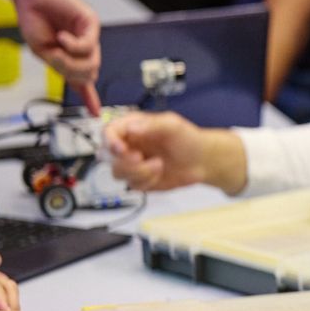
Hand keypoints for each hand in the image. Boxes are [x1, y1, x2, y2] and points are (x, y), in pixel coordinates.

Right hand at [8, 0, 101, 114]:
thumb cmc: (34, 17)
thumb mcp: (42, 50)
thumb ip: (60, 65)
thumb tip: (76, 78)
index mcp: (70, 55)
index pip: (83, 80)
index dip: (89, 98)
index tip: (95, 113)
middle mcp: (83, 47)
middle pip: (89, 74)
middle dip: (71, 73)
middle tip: (55, 60)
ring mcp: (89, 36)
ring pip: (91, 63)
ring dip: (71, 61)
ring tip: (56, 48)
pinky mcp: (91, 23)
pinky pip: (88, 45)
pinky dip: (73, 45)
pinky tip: (62, 37)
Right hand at [106, 112, 241, 192]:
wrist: (203, 161)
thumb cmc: (189, 139)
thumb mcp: (172, 125)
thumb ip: (151, 125)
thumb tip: (131, 128)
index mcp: (133, 127)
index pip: (109, 132)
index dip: (110, 141)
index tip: (121, 149)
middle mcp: (130, 145)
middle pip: (107, 155)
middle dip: (124, 160)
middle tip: (140, 158)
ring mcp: (133, 164)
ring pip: (118, 172)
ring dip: (139, 172)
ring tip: (159, 165)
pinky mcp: (140, 179)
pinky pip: (132, 185)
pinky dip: (147, 181)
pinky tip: (160, 173)